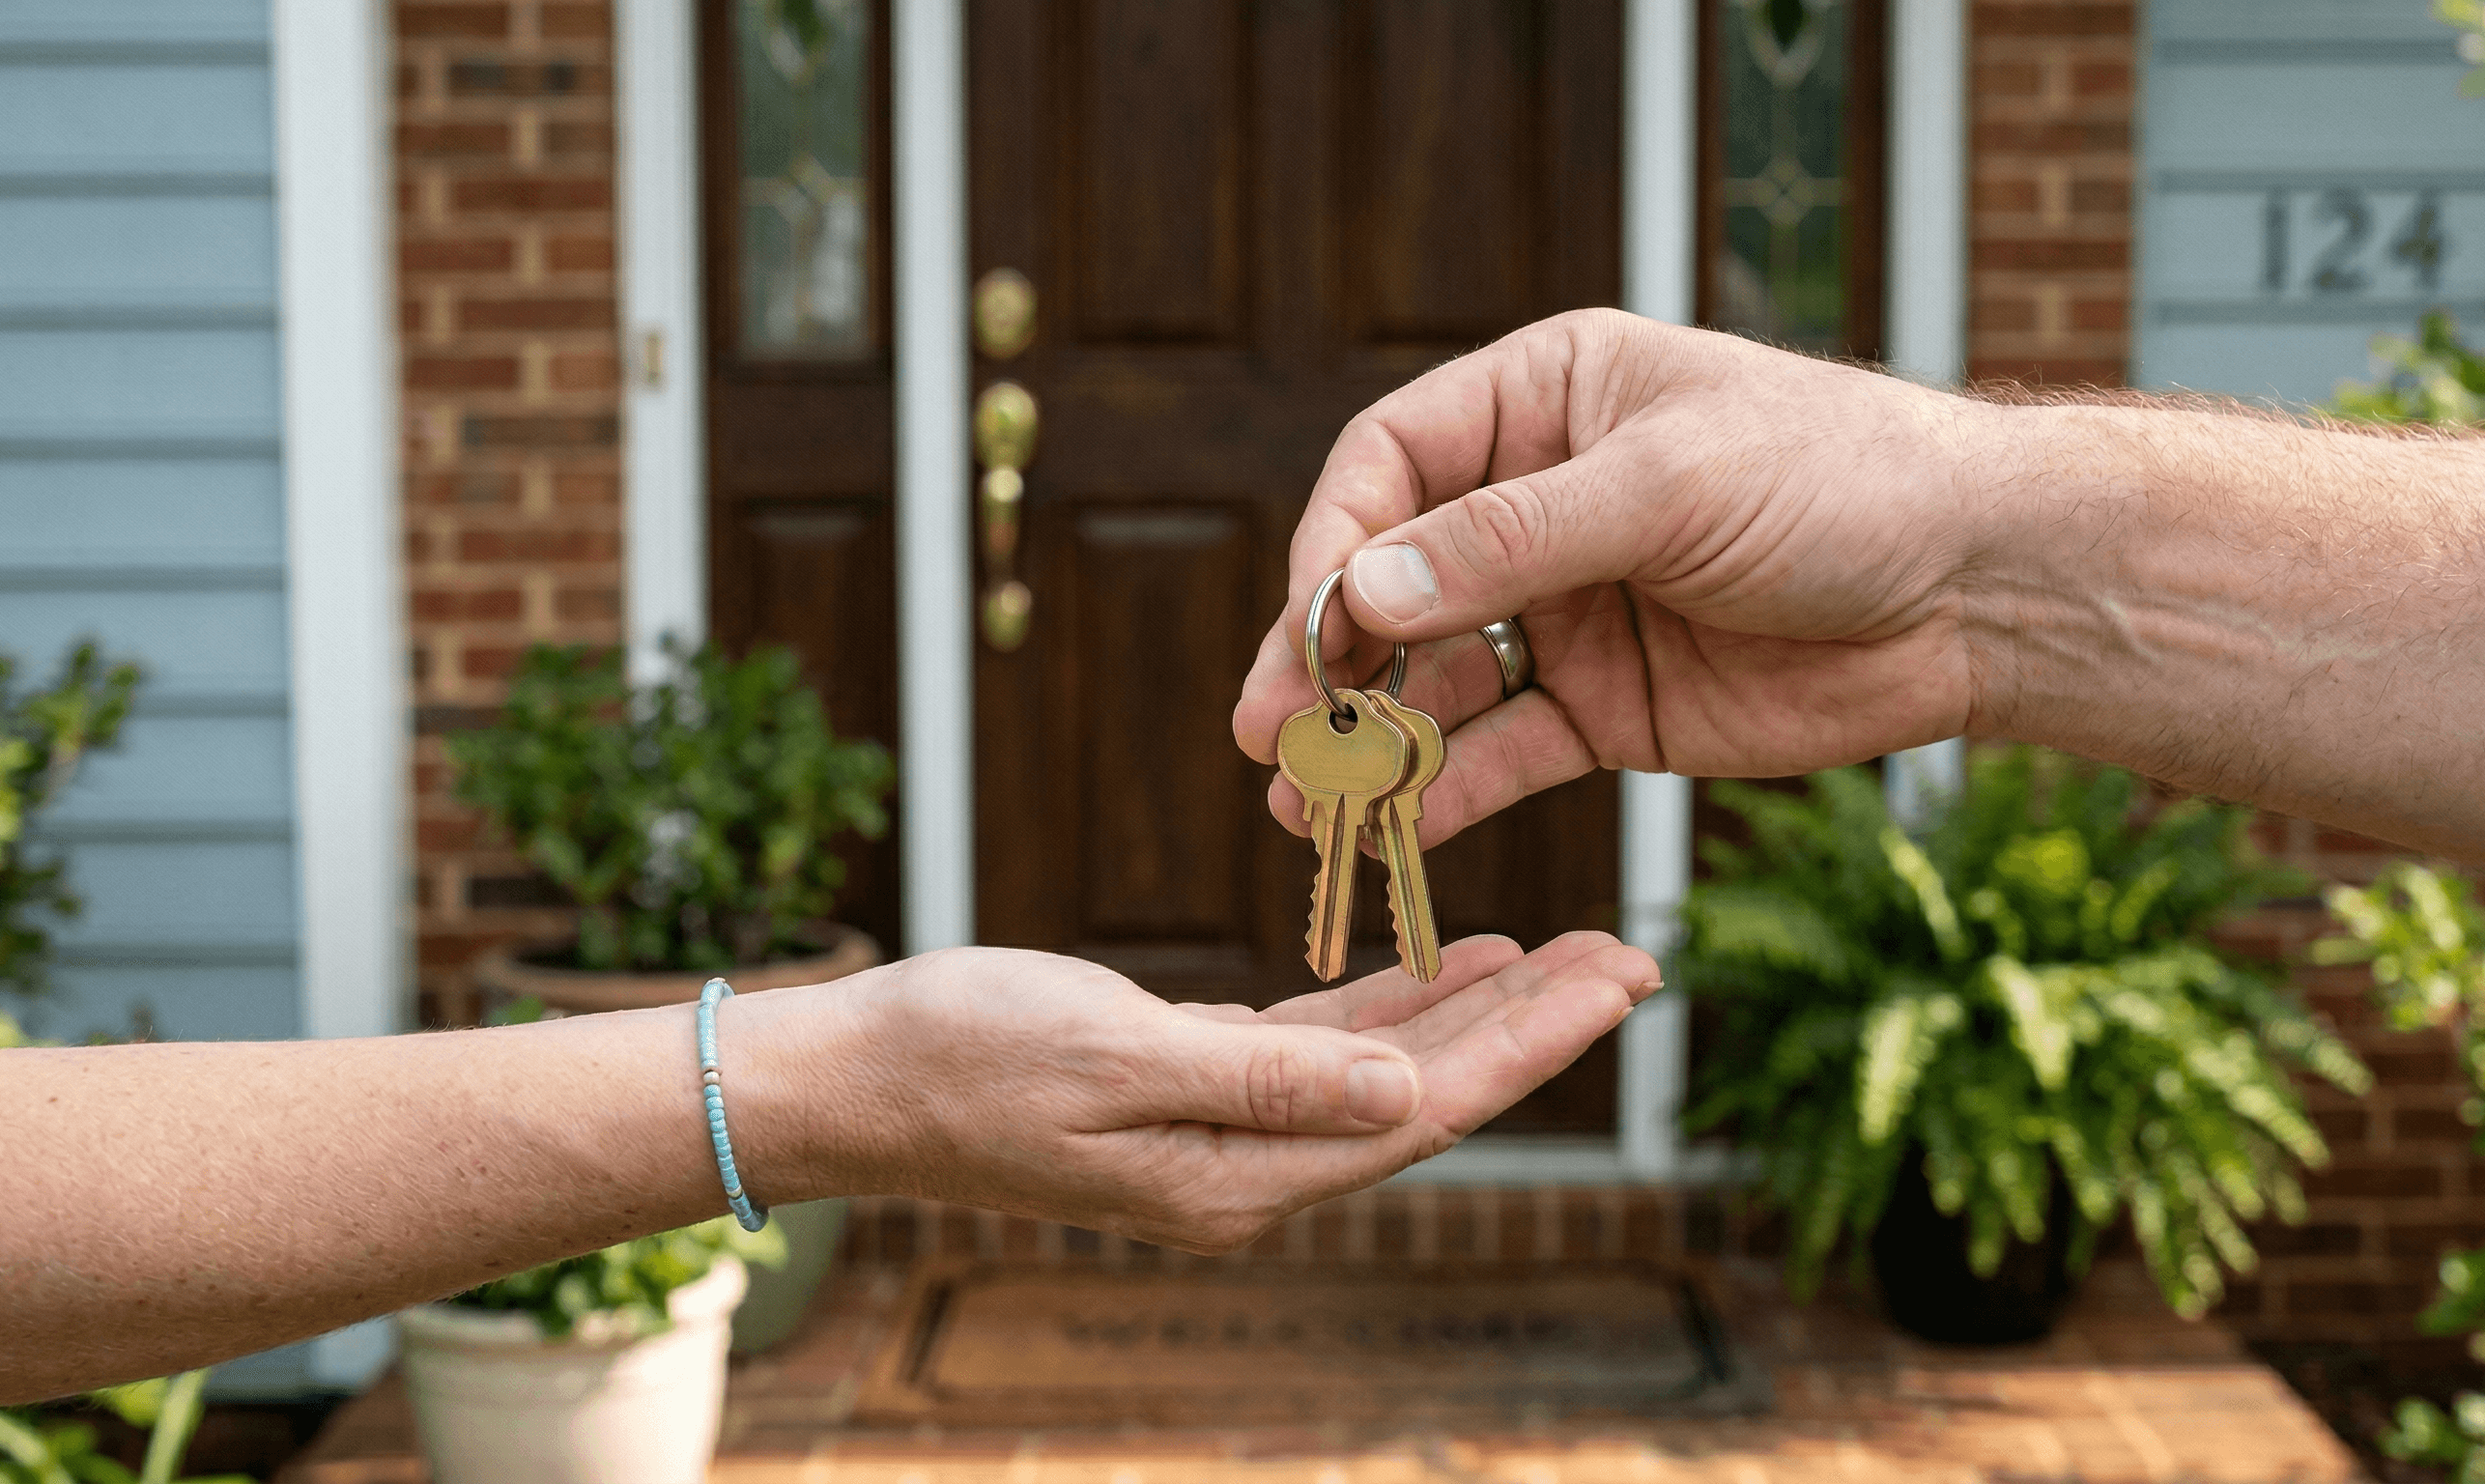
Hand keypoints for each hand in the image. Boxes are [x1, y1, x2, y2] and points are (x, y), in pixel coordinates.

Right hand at [791, 932, 1656, 1252]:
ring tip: (1565, 958)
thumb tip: (1408, 1103)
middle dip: (1533, 1029)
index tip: (1620, 984)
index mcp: (1236, 1179)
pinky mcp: (1189, 1089)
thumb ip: (1265, 1080)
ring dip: (1471, 1016)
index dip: (1530, 1048)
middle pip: (1425, 1099)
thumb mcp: (1112, 1056)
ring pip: (1382, 1072)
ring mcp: (1219, 1136)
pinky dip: (1386, 1009)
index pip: (1423, 1115)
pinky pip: (1319, 1052)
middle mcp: (1245, 1173)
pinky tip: (1439, 966)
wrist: (848, 1076)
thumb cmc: (957, 1055)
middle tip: (1636, 959)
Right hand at [1233, 308, 2001, 847]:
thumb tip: (1361, 591)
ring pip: (1435, 680)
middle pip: (1394, 582)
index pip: (1392, 464)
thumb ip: (1513, 540)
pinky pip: (1503, 752)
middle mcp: (1538, 504)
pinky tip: (1388, 832)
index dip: (1336, 544)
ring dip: (1367, 741)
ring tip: (1302, 805)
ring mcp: (1567, 612)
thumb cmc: (1842, 483)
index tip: (1311, 624)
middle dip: (1327, 659)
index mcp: (1546, 401)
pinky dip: (1448, 792)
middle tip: (1266, 732)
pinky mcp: (1606, 709)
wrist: (1981, 590)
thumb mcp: (1670, 486)